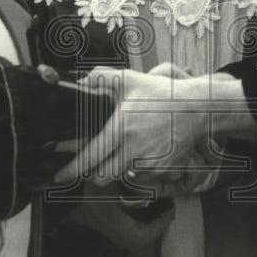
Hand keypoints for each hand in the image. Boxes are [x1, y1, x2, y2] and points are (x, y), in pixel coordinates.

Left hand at [54, 67, 248, 187]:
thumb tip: (80, 80)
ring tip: (124, 154)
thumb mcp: (129, 80)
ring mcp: (149, 163)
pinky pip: (143, 177)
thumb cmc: (161, 94)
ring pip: (123, 177)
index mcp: (120, 129)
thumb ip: (101, 79)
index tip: (59, 177)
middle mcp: (133, 150)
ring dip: (117, 170)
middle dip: (94, 175)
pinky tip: (144, 153)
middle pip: (103, 177)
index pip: (90, 156)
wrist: (196, 108)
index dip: (71, 169)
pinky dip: (138, 170)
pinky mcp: (162, 170)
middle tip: (93, 167)